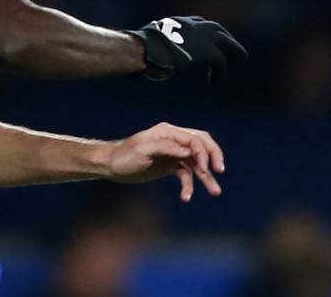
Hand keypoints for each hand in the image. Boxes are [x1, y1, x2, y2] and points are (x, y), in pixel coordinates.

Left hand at [104, 122, 223, 201]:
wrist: (110, 166)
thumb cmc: (124, 156)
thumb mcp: (143, 150)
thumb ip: (166, 148)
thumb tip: (188, 151)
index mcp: (168, 132)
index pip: (195, 138)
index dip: (204, 152)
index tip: (204, 169)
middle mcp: (173, 141)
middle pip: (202, 146)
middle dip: (213, 157)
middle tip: (219, 171)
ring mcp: (172, 153)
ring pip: (196, 163)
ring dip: (206, 177)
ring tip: (215, 192)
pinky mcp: (169, 166)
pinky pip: (186, 174)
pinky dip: (189, 185)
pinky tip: (186, 197)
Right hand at [128, 16, 247, 85]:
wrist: (143, 50)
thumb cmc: (136, 51)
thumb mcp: (145, 44)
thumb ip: (150, 48)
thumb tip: (139, 64)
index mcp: (177, 22)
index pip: (196, 23)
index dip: (204, 31)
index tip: (207, 39)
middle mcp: (191, 25)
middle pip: (215, 28)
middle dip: (225, 37)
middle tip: (233, 46)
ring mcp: (201, 37)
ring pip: (225, 41)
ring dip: (234, 49)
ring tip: (241, 58)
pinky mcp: (207, 51)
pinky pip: (221, 62)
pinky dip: (219, 74)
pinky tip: (215, 83)